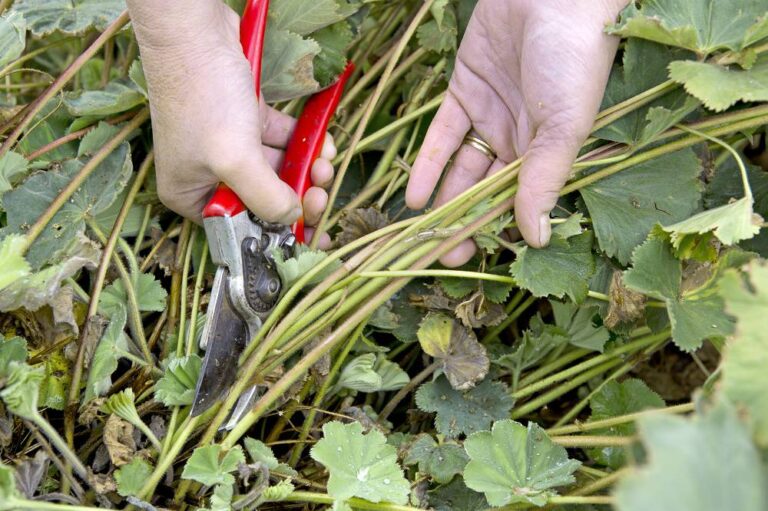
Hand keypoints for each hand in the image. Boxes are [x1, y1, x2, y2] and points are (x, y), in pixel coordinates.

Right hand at [127, 0, 334, 243]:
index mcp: (191, 194)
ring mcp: (227, 146)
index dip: (277, 232)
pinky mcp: (244, 120)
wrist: (196, 30)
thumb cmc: (203, 96)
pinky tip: (323, 143)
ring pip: (277, 170)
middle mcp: (208, 174)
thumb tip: (294, 217)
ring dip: (306, 170)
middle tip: (321, 193)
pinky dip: (303, 144)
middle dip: (298, 197)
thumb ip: (266, 197)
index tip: (312, 233)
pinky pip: (281, 142)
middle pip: (263, 200)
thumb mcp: (235, 159)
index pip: (240, 227)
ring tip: (324, 163)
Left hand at [405, 0, 626, 265]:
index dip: (493, 231)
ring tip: (421, 232)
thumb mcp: (563, 126)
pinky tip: (416, 195)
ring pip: (461, 168)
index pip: (517, 202)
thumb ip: (544, 180)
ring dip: (442, 199)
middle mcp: (518, 139)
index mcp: (548, 152)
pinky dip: (429, 163)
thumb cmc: (573, 58)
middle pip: (485, 190)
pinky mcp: (464, 90)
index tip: (472, 259)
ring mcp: (489, 115)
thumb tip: (534, 238)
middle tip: (440, 254)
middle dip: (463, 223)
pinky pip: (442, 134)